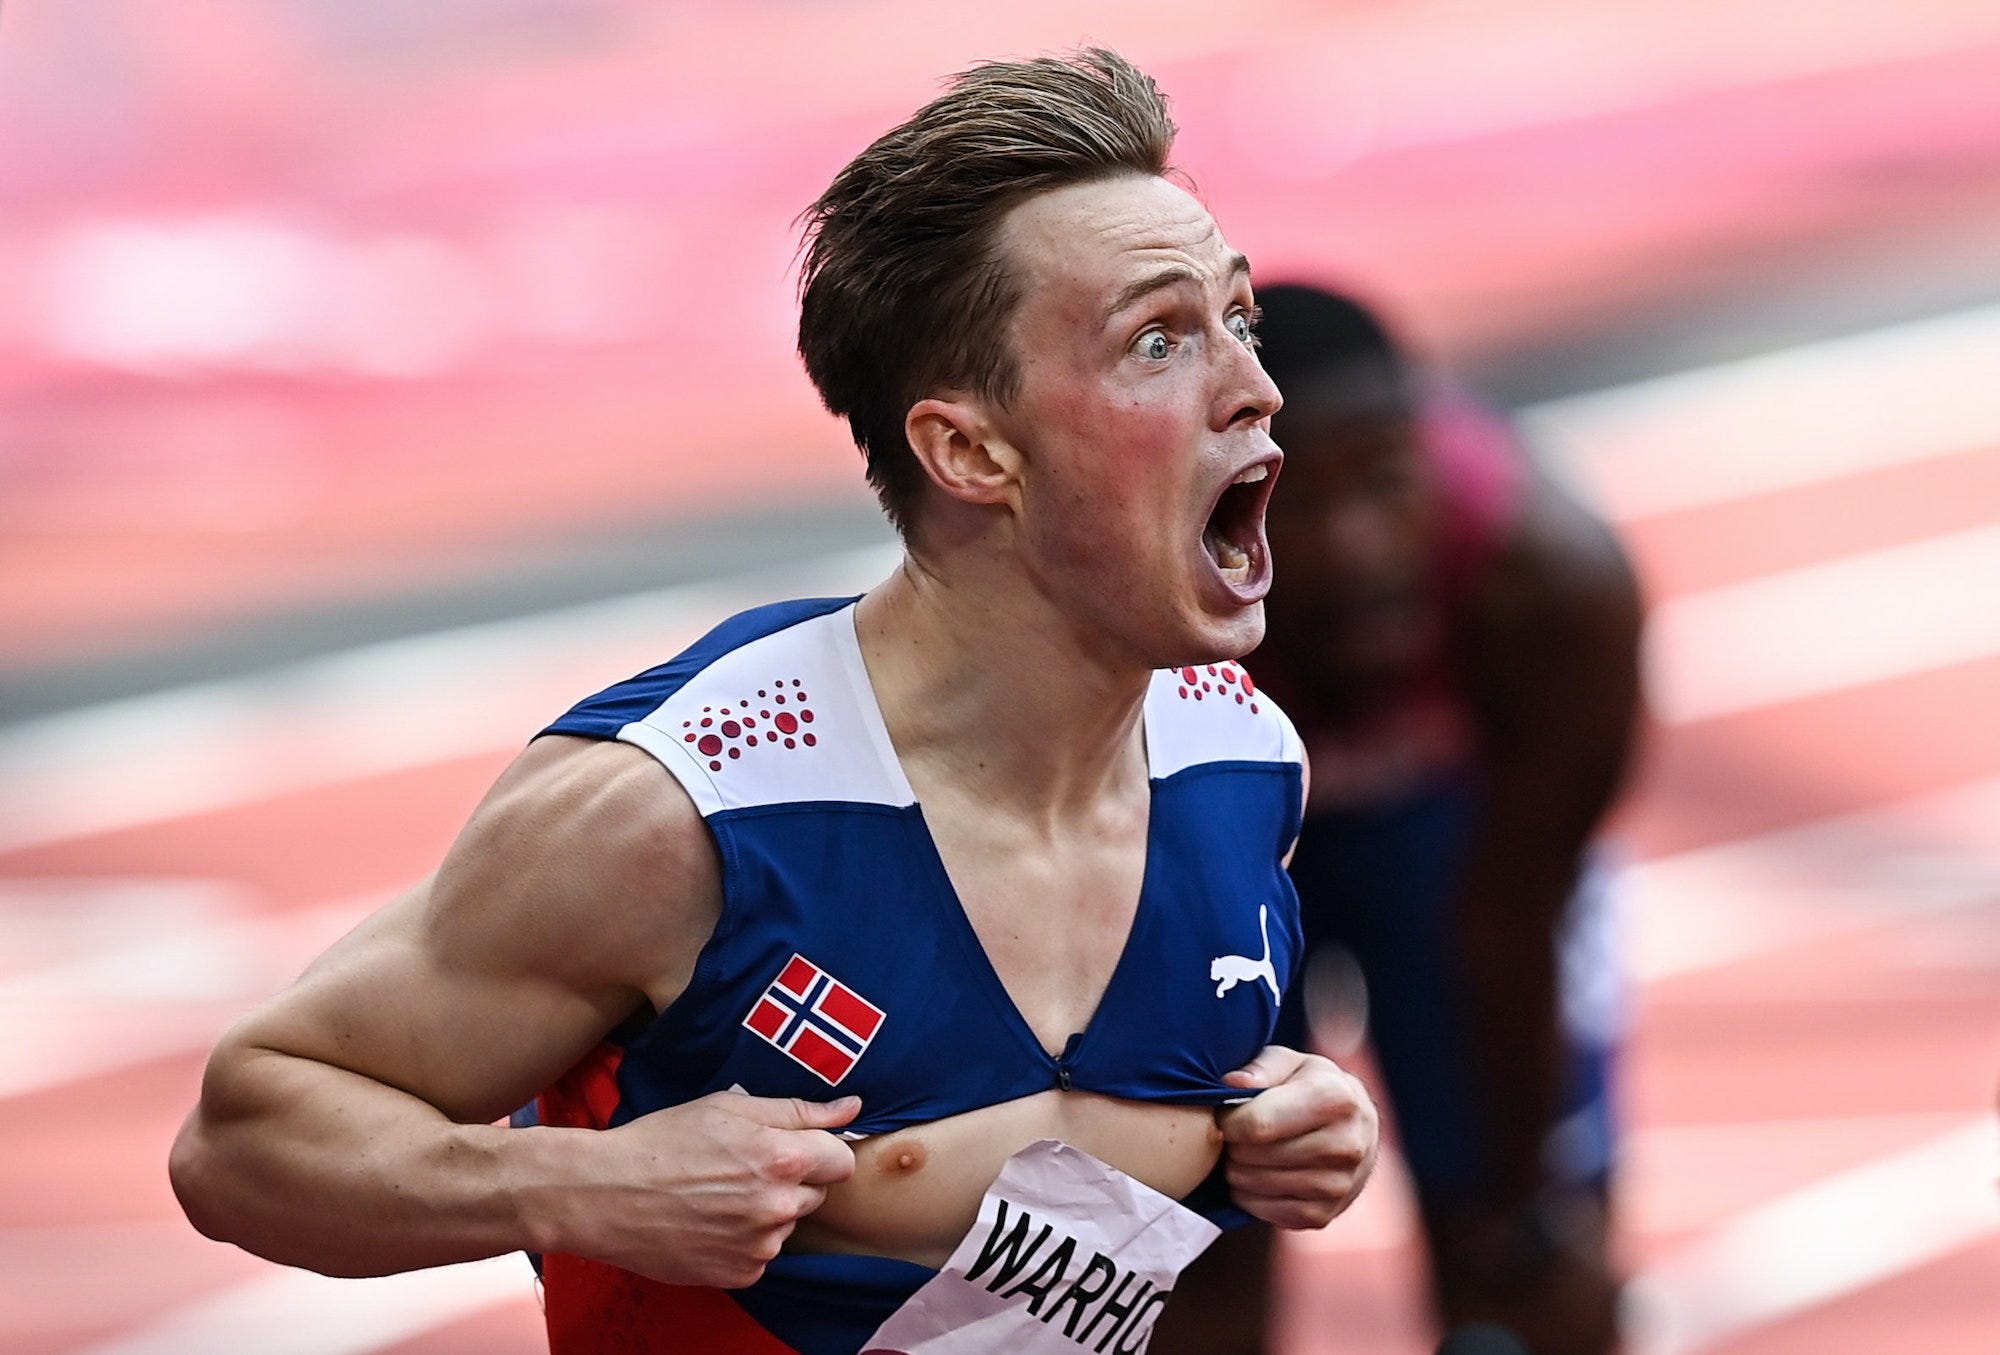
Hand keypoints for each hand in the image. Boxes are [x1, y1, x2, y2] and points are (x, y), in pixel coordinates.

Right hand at [542, 1089, 859, 1287]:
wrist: (605, 1195)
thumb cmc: (664, 1141)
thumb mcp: (729, 1107)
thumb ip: (799, 1110)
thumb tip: (852, 1108)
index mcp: (782, 1159)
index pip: (842, 1160)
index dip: (821, 1151)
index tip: (796, 1148)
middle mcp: (778, 1207)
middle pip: (815, 1194)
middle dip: (792, 1181)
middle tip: (743, 1168)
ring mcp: (760, 1246)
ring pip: (786, 1225)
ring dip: (767, 1212)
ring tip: (718, 1195)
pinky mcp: (740, 1275)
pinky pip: (761, 1255)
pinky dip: (744, 1241)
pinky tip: (710, 1222)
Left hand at [1216, 1045, 1377, 1228]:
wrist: (1357, 1130)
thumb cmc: (1311, 1087)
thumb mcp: (1292, 1063)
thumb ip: (1261, 1067)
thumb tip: (1231, 1083)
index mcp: (1336, 1098)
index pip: (1259, 1122)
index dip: (1227, 1120)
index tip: (1223, 1114)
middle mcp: (1346, 1144)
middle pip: (1253, 1155)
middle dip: (1231, 1143)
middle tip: (1234, 1133)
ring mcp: (1338, 1185)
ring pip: (1254, 1184)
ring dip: (1236, 1169)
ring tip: (1244, 1151)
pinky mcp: (1323, 1215)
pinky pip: (1263, 1210)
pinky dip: (1248, 1194)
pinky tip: (1256, 1174)